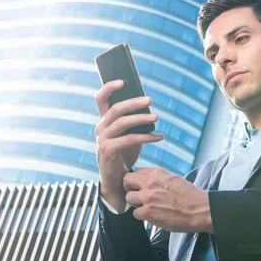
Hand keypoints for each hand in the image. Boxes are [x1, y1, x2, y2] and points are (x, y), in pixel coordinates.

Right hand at [95, 80, 163, 211]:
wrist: (117, 179)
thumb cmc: (125, 153)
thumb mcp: (129, 134)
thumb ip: (134, 121)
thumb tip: (148, 105)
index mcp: (104, 121)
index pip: (100, 99)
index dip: (109, 87)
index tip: (123, 81)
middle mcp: (100, 128)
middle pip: (115, 109)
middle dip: (133, 102)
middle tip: (149, 100)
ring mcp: (102, 140)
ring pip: (122, 123)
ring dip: (141, 118)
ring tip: (156, 117)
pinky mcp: (108, 151)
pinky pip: (129, 140)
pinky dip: (146, 137)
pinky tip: (159, 136)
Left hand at [123, 167, 212, 232]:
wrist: (199, 210)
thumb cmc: (190, 195)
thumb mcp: (173, 178)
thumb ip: (158, 178)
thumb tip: (147, 180)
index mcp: (157, 173)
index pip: (136, 172)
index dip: (136, 180)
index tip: (139, 186)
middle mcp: (150, 183)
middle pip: (126, 181)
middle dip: (129, 188)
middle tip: (135, 195)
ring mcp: (147, 198)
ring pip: (129, 198)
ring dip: (135, 203)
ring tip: (145, 207)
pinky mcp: (148, 213)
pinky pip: (135, 213)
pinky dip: (142, 216)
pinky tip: (151, 215)